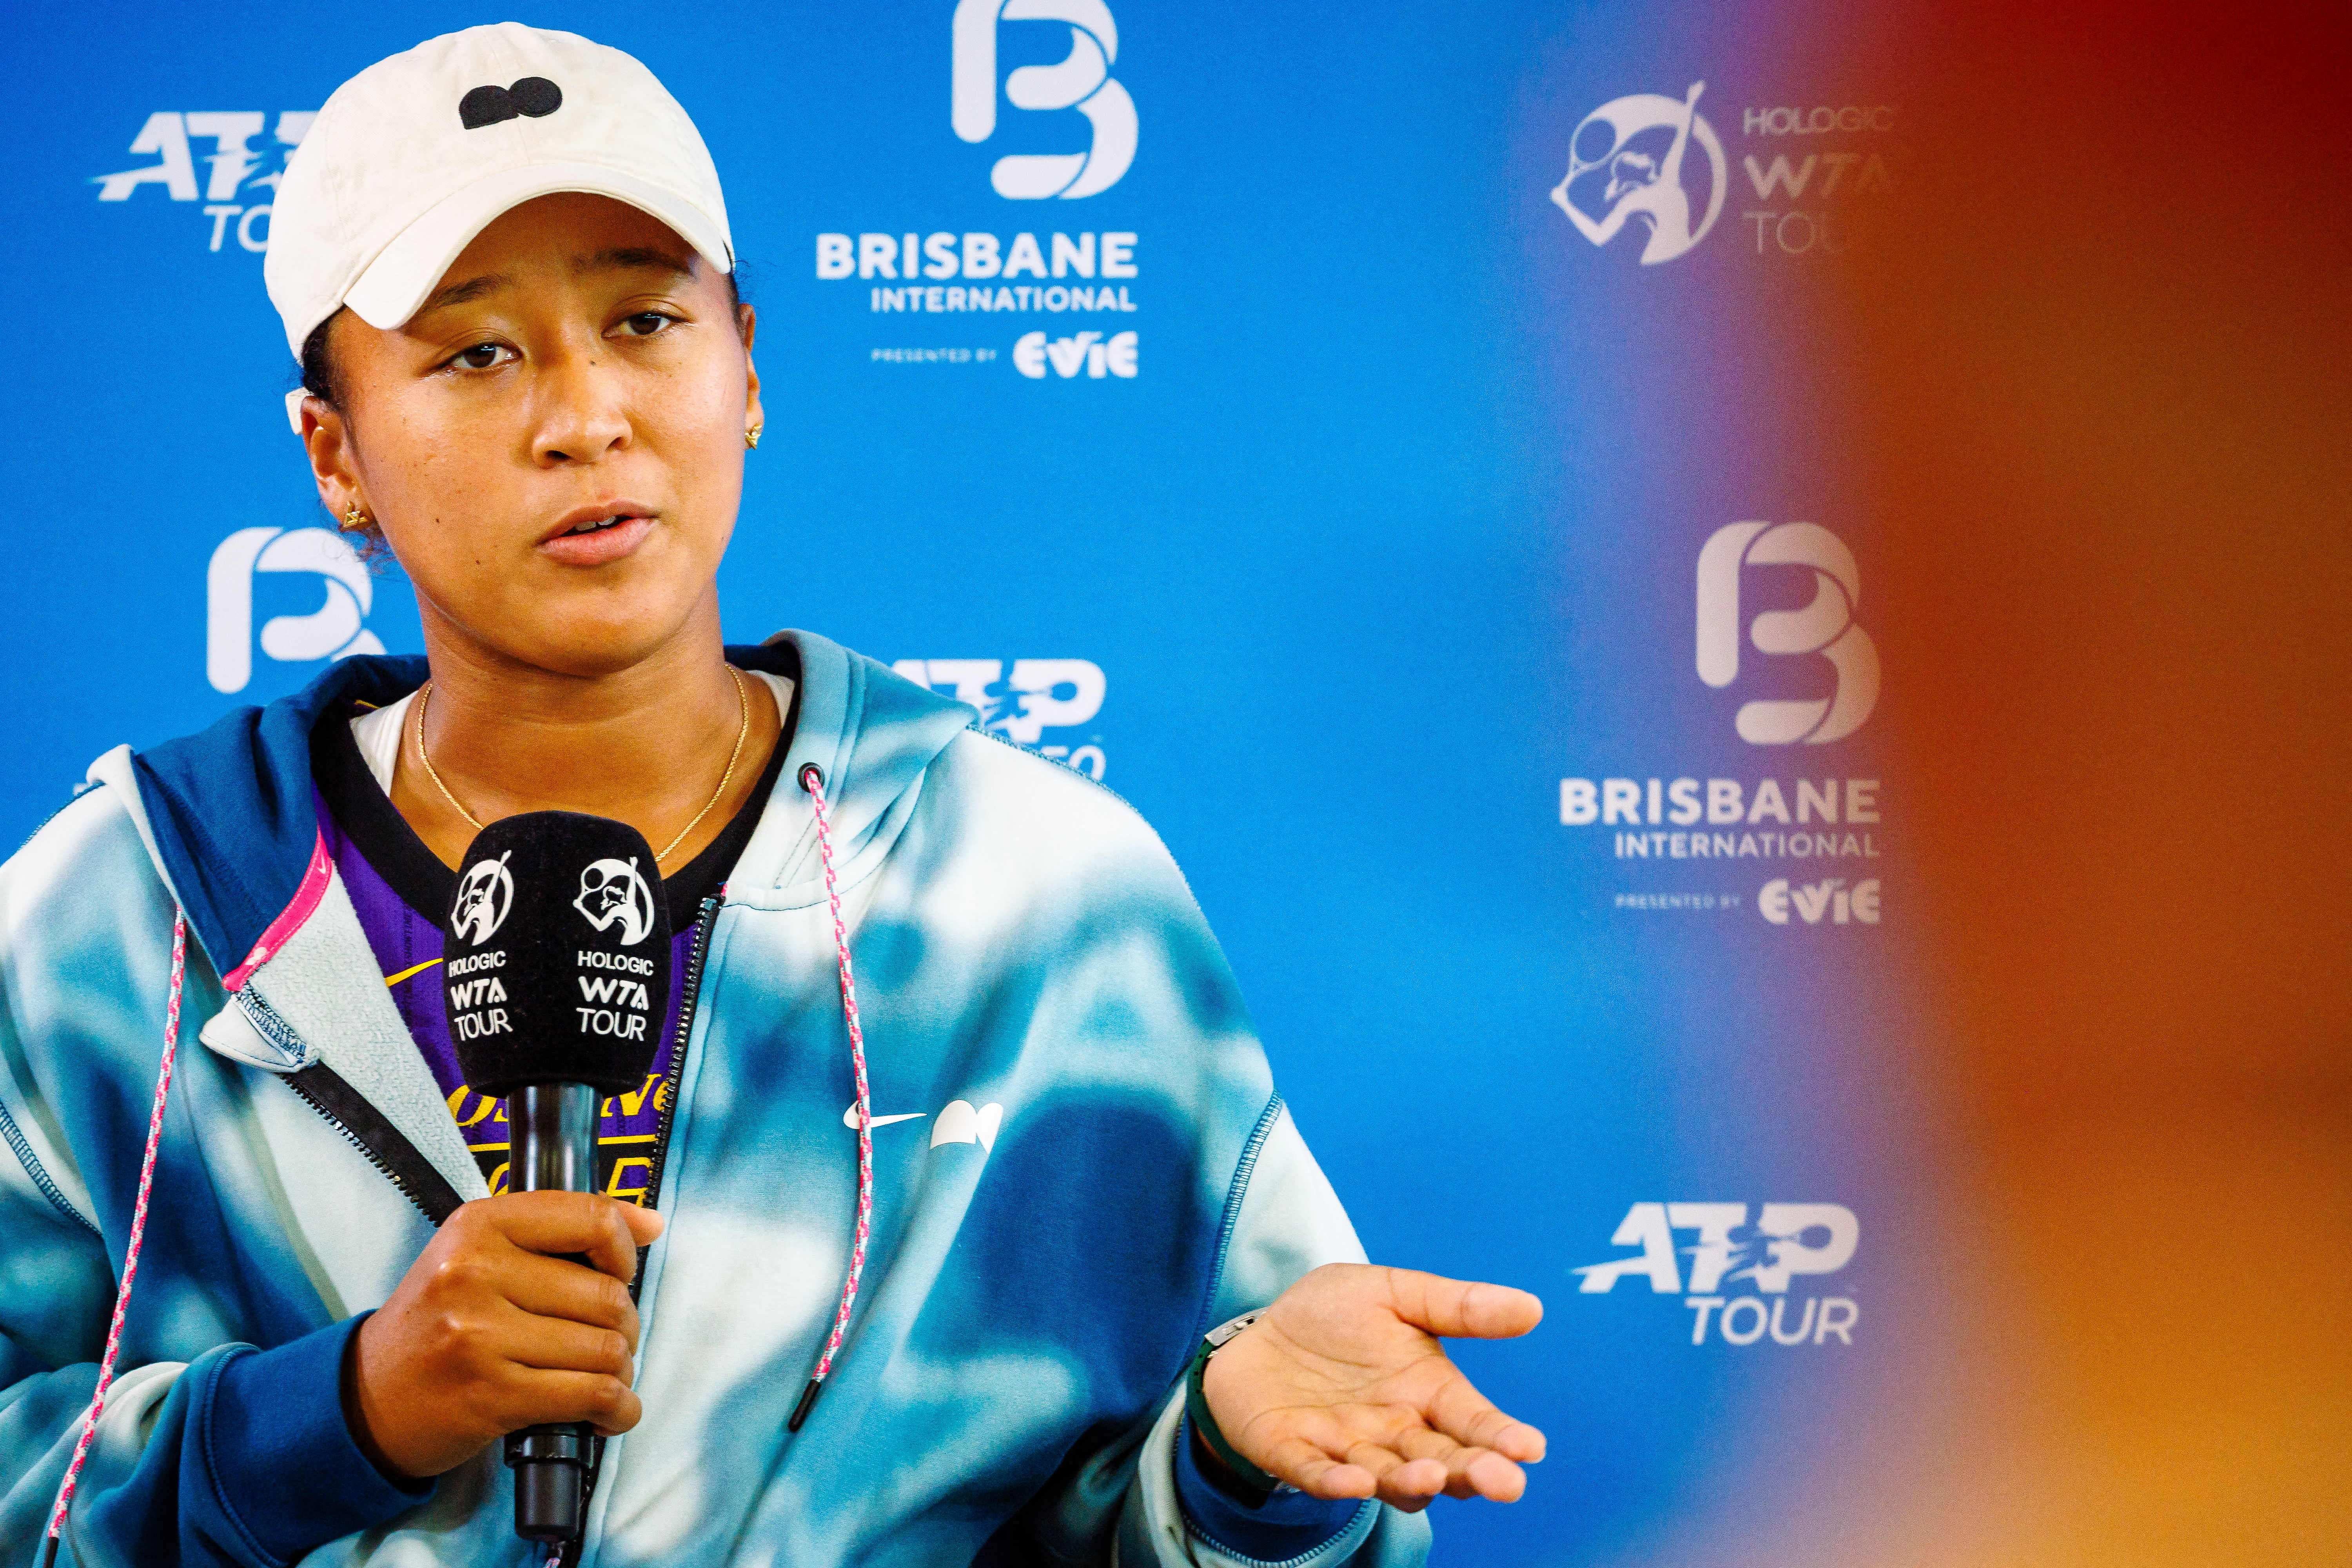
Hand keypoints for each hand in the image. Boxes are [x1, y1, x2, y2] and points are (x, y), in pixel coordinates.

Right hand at [343, 1191, 664, 1479]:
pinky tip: (613, 1411)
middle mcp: (475, 1273)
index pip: (590, 1218)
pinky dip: (618, 1408)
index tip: (623, 1272)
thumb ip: (563, 1231)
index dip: (625, 1251)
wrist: (367, 1396)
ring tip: (606, 1375)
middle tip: (611, 1339)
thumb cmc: (437, 1320)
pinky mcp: (491, 1394)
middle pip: (606, 1295)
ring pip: (604, 1348)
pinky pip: (590, 1395)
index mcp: (478, 1225)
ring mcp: (480, 1335)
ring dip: (621, 1369)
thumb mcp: (480, 1253)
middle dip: (626, 1325)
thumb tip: (652, 1223)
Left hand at [1199, 1263, 1544, 1511]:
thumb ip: (1456, 1306)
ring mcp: (1346, 1448)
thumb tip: (1532, 1308)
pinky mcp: (1294, 1453)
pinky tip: (1354, 1482)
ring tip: (1430, 1479)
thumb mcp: (1395, 1293)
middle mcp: (1395, 1431)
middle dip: (1472, 1473)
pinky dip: (1334, 1482)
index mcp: (1427, 1392)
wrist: (1259, 1330)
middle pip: (1441, 1460)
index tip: (1530, 1447)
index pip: (1473, 1420)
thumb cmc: (1334, 1316)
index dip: (1501, 1436)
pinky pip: (1315, 1473)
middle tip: (1504, 1483)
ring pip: (1386, 1476)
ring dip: (1409, 1482)